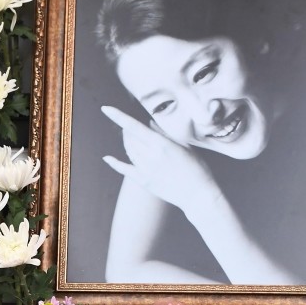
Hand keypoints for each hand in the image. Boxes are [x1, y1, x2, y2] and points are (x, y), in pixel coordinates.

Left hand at [101, 105, 219, 216]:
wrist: (198, 196)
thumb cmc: (197, 168)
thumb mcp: (184, 146)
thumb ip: (164, 133)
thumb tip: (149, 123)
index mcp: (162, 144)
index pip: (135, 127)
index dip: (118, 117)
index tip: (106, 108)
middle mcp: (151, 157)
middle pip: (130, 138)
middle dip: (127, 130)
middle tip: (129, 126)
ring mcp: (146, 170)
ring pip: (129, 151)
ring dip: (127, 142)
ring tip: (129, 137)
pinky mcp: (145, 182)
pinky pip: (125, 170)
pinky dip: (115, 163)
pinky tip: (107, 158)